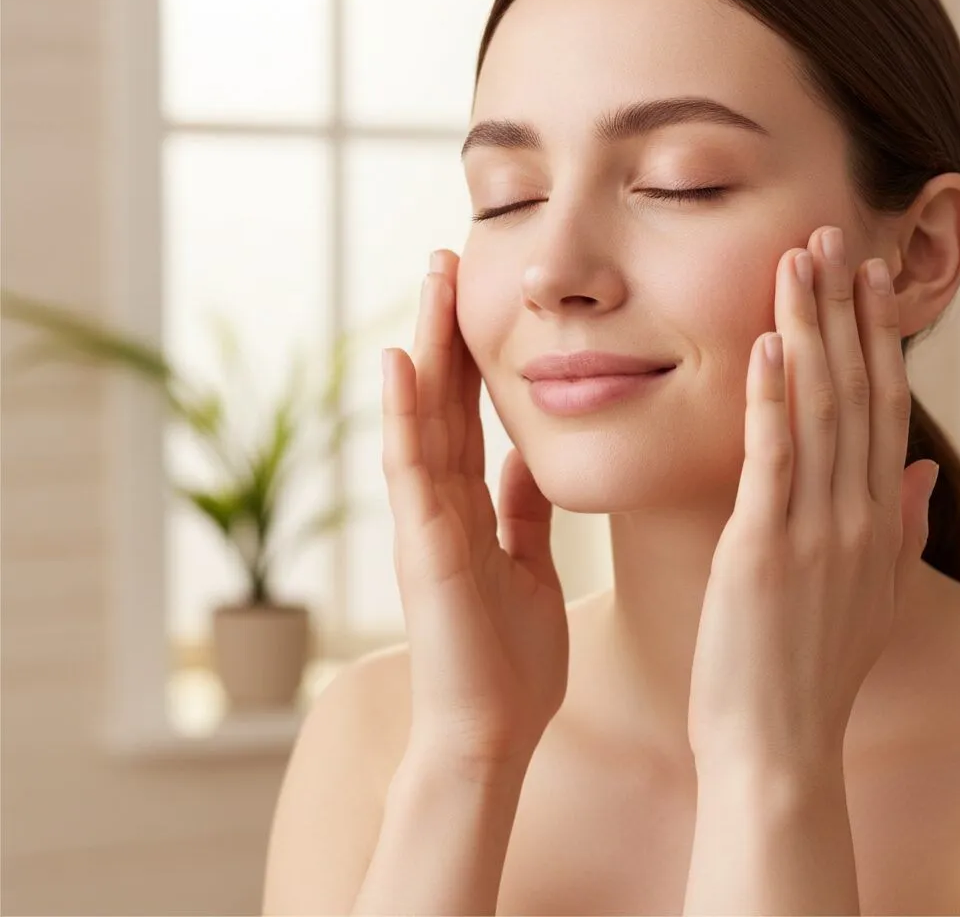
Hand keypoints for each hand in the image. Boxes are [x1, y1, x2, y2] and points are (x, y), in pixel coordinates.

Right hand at [381, 249, 568, 779]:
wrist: (492, 731)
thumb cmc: (510, 657)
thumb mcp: (527, 563)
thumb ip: (521, 509)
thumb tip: (526, 459)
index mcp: (472, 506)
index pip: (469, 413)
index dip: (474, 354)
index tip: (485, 296)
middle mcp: (442, 502)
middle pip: (443, 399)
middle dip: (447, 328)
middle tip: (450, 258)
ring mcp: (426, 520)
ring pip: (422, 417)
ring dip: (426, 345)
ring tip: (432, 279)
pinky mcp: (422, 545)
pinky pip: (410, 469)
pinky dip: (403, 414)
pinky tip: (402, 360)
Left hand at [687, 225, 938, 769]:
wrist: (777, 748)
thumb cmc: (810, 670)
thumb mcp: (871, 596)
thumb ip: (898, 527)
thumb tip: (915, 466)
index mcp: (877, 522)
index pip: (880, 409)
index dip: (876, 338)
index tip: (868, 278)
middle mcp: (858, 517)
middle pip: (856, 392)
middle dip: (846, 311)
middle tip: (834, 236)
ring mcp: (815, 532)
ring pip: (819, 411)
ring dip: (811, 330)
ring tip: (801, 262)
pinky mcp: (764, 551)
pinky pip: (772, 460)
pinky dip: (771, 399)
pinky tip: (767, 344)